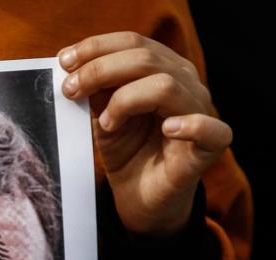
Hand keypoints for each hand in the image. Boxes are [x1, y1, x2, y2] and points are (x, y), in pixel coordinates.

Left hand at [58, 32, 231, 236]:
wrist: (139, 199)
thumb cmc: (127, 153)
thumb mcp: (103, 118)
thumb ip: (97, 92)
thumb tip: (76, 68)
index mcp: (163, 69)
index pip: (133, 43)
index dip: (97, 48)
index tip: (64, 61)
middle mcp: (186, 84)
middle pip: (147, 58)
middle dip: (101, 70)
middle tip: (71, 90)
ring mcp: (201, 112)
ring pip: (166, 85)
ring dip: (126, 99)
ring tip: (107, 123)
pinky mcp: (210, 146)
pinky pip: (211, 129)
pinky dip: (190, 125)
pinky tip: (167, 128)